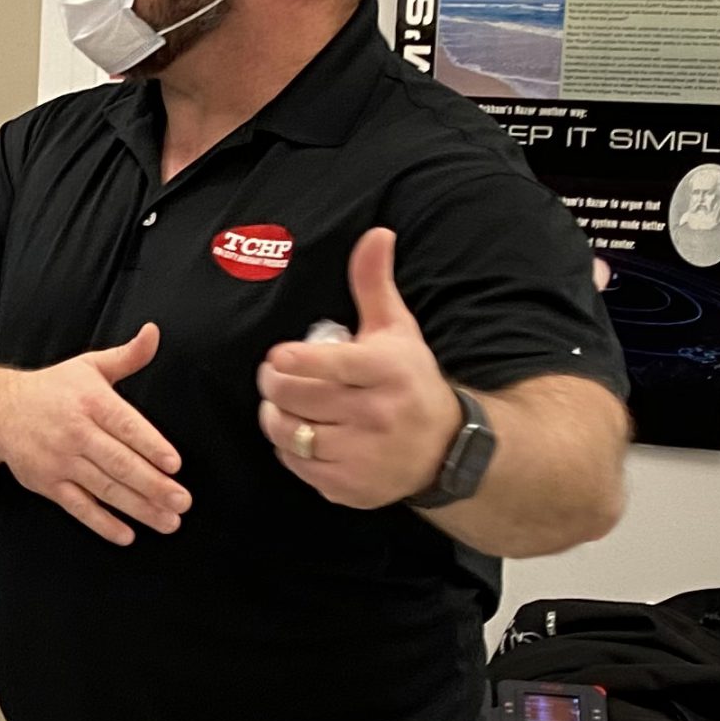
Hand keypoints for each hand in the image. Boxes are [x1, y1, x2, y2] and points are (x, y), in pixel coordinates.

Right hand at [0, 324, 188, 545]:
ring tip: (168, 522)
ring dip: (138, 508)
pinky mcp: (48, 483)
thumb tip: (154, 333)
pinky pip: (78, 507)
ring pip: (104, 488)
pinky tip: (126, 535)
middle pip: (119, 463)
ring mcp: (60, 461)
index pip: (126, 426)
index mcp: (90, 402)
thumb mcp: (89, 366)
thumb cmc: (52, 390)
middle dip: (153, 485)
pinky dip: (102, 523)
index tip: (174, 464)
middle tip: (182, 501)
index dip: (151, 446)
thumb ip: (127, 356)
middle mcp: (75, 433)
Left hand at [257, 229, 461, 509]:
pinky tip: (301, 432)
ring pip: (290, 432)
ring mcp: (362, 455)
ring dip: (275, 416)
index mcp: (386, 371)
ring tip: (282, 403)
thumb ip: (375, 284)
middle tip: (273, 376)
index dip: (288, 359)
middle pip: (296, 398)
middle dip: (273, 384)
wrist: (447, 449)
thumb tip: (376, 233)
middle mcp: (376, 415)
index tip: (279, 355)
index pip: (320, 364)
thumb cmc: (411, 382)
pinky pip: (297, 463)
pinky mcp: (349, 487)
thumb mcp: (398, 330)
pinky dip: (289, 447)